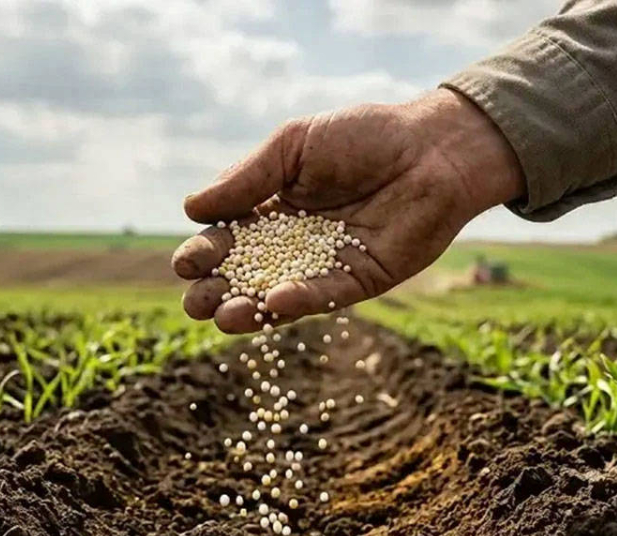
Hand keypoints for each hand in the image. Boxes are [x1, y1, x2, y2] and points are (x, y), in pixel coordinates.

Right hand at [171, 89, 525, 332]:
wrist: (432, 148)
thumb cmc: (364, 137)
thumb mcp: (294, 146)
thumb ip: (247, 178)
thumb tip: (191, 209)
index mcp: (274, 208)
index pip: (228, 238)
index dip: (205, 252)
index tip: (184, 263)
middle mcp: (296, 243)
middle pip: (246, 275)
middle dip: (217, 290)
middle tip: (194, 303)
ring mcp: (326, 266)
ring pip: (279, 296)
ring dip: (248, 309)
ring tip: (221, 317)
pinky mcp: (360, 281)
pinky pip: (323, 297)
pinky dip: (298, 301)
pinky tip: (272, 303)